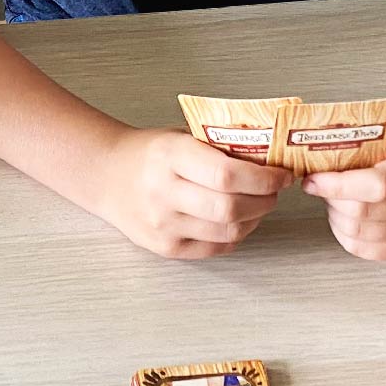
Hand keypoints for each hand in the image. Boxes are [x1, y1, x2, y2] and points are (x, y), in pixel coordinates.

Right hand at [99, 128, 293, 259]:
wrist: (105, 175)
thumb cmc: (147, 153)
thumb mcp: (181, 136)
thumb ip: (220, 148)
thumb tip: (269, 161)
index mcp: (170, 156)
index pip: (227, 174)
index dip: (264, 178)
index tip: (280, 175)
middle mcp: (163, 192)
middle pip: (231, 207)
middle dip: (264, 200)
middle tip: (272, 192)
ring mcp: (163, 224)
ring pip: (228, 232)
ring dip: (254, 219)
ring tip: (257, 205)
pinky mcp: (165, 247)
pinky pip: (215, 248)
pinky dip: (235, 236)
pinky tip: (236, 221)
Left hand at [301, 114, 385, 260]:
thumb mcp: (383, 135)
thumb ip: (353, 148)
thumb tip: (310, 160)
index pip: (377, 186)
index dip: (338, 185)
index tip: (314, 179)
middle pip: (362, 212)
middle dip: (331, 198)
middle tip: (321, 185)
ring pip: (357, 232)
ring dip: (335, 214)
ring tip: (335, 198)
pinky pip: (361, 248)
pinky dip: (342, 233)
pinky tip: (343, 216)